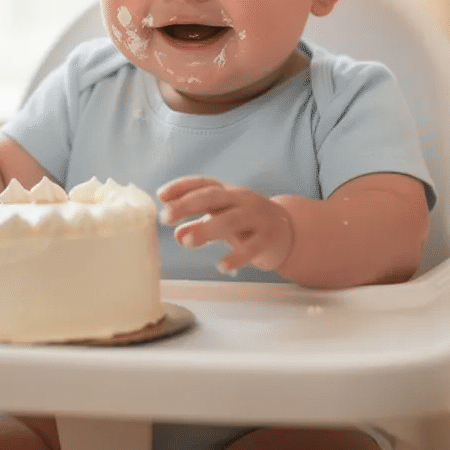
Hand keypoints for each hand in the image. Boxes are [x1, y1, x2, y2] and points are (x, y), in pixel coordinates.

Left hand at [157, 176, 294, 275]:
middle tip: (166, 217)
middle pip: (214, 197)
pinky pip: (252, 247)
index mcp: (228, 194)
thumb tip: (178, 235)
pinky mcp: (268, 240)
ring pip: (232, 220)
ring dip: (208, 229)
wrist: (288, 231)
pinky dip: (236, 257)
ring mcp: (257, 218)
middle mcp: (242, 201)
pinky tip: (221, 266)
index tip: (161, 195)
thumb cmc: (248, 223)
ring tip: (188, 242)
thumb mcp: (222, 220)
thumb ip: (199, 224)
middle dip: (188, 204)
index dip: (182, 187)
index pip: (204, 184)